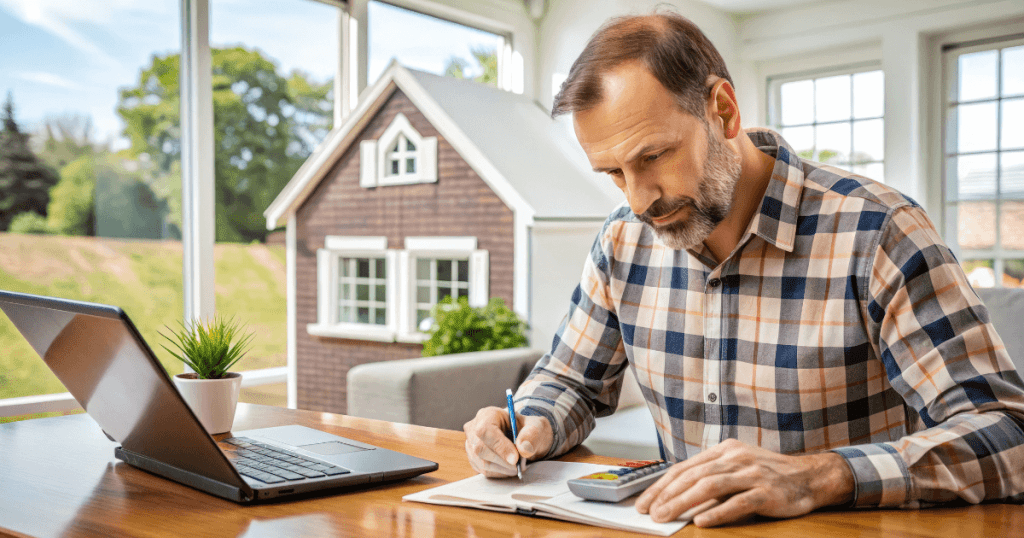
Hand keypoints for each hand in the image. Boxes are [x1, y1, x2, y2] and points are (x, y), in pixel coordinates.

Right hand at [463, 406, 552, 476]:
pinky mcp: (474, 459)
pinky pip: (484, 471)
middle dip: (503, 460)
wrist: (525, 439)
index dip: (499, 446)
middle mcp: (474, 428)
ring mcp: (471, 445)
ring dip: (503, 469)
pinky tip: (510, 468)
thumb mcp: (537, 427)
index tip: (515, 458)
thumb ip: (532, 435)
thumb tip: (523, 449)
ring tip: (517, 466)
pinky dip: (500, 473)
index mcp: (488, 414)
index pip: (485, 430)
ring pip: (482, 462)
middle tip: (520, 465)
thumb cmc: (528, 430)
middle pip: (481, 449)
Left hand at [635, 438, 853, 526]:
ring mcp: (752, 473)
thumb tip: (675, 499)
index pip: (684, 468)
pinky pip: (738, 502)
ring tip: (666, 516)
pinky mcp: (767, 491)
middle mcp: (735, 457)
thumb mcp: (736, 469)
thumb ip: (710, 479)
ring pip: (710, 486)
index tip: (644, 502)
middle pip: (693, 476)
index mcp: (724, 450)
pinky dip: (718, 512)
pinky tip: (702, 521)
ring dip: (684, 502)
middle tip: (650, 512)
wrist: (810, 476)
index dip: (661, 486)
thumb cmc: (767, 475)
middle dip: (667, 495)